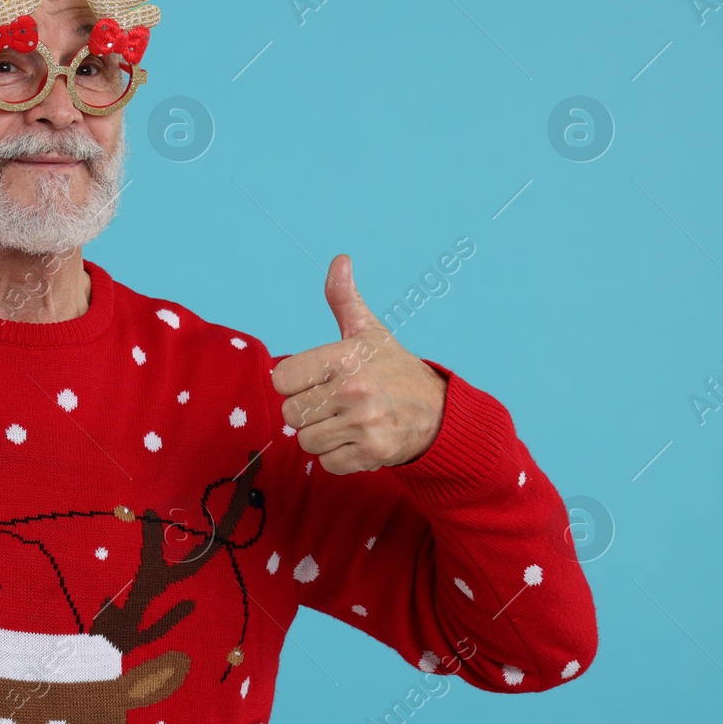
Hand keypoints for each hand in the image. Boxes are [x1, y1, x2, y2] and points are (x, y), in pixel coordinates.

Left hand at [270, 254, 447, 474]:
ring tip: (346, 422)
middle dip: (307, 413)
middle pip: (290, 414)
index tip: (315, 381)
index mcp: (345, 356)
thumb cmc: (393, 369)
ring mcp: (364, 423)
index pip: (282, 379)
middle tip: (333, 405)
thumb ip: (344, 299)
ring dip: (322, 436)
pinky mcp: (372, 453)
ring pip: (306, 441)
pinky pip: (328, 463)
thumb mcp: (369, 332)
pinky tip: (357, 440)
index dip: (294, 383)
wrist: (440, 412)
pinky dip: (338, 457)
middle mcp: (354, 389)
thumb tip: (340, 260)